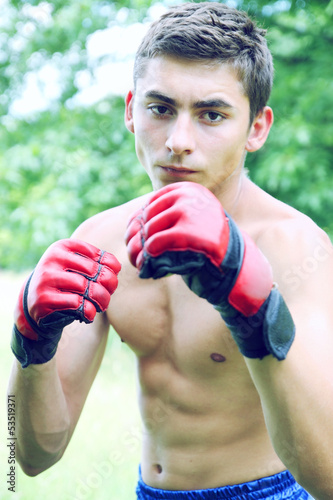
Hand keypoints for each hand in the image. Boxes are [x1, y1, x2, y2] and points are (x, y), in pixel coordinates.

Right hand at [11, 239, 120, 367]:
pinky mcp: (44, 299)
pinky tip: (87, 314)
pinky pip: (77, 304)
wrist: (36, 304)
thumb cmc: (66, 284)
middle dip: (107, 286)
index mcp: (62, 247)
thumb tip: (116, 267)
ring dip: (100, 300)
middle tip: (107, 294)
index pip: (97, 255)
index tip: (106, 279)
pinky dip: (88, 311)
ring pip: (86, 287)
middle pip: (94, 271)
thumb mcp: (80, 269)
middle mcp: (52, 259)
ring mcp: (46, 279)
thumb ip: (100, 265)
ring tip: (100, 305)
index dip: (109, 269)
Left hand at [126, 182, 294, 359]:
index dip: (137, 226)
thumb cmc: (204, 250)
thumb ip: (162, 219)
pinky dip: (150, 258)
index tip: (136, 245)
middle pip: (146, 217)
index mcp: (188, 190)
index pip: (149, 204)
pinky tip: (154, 269)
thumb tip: (130, 227)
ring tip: (144, 266)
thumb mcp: (185, 226)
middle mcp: (190, 196)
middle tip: (137, 259)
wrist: (235, 270)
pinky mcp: (191, 234)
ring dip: (140, 253)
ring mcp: (192, 212)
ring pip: (149, 231)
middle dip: (136, 241)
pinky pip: (156, 243)